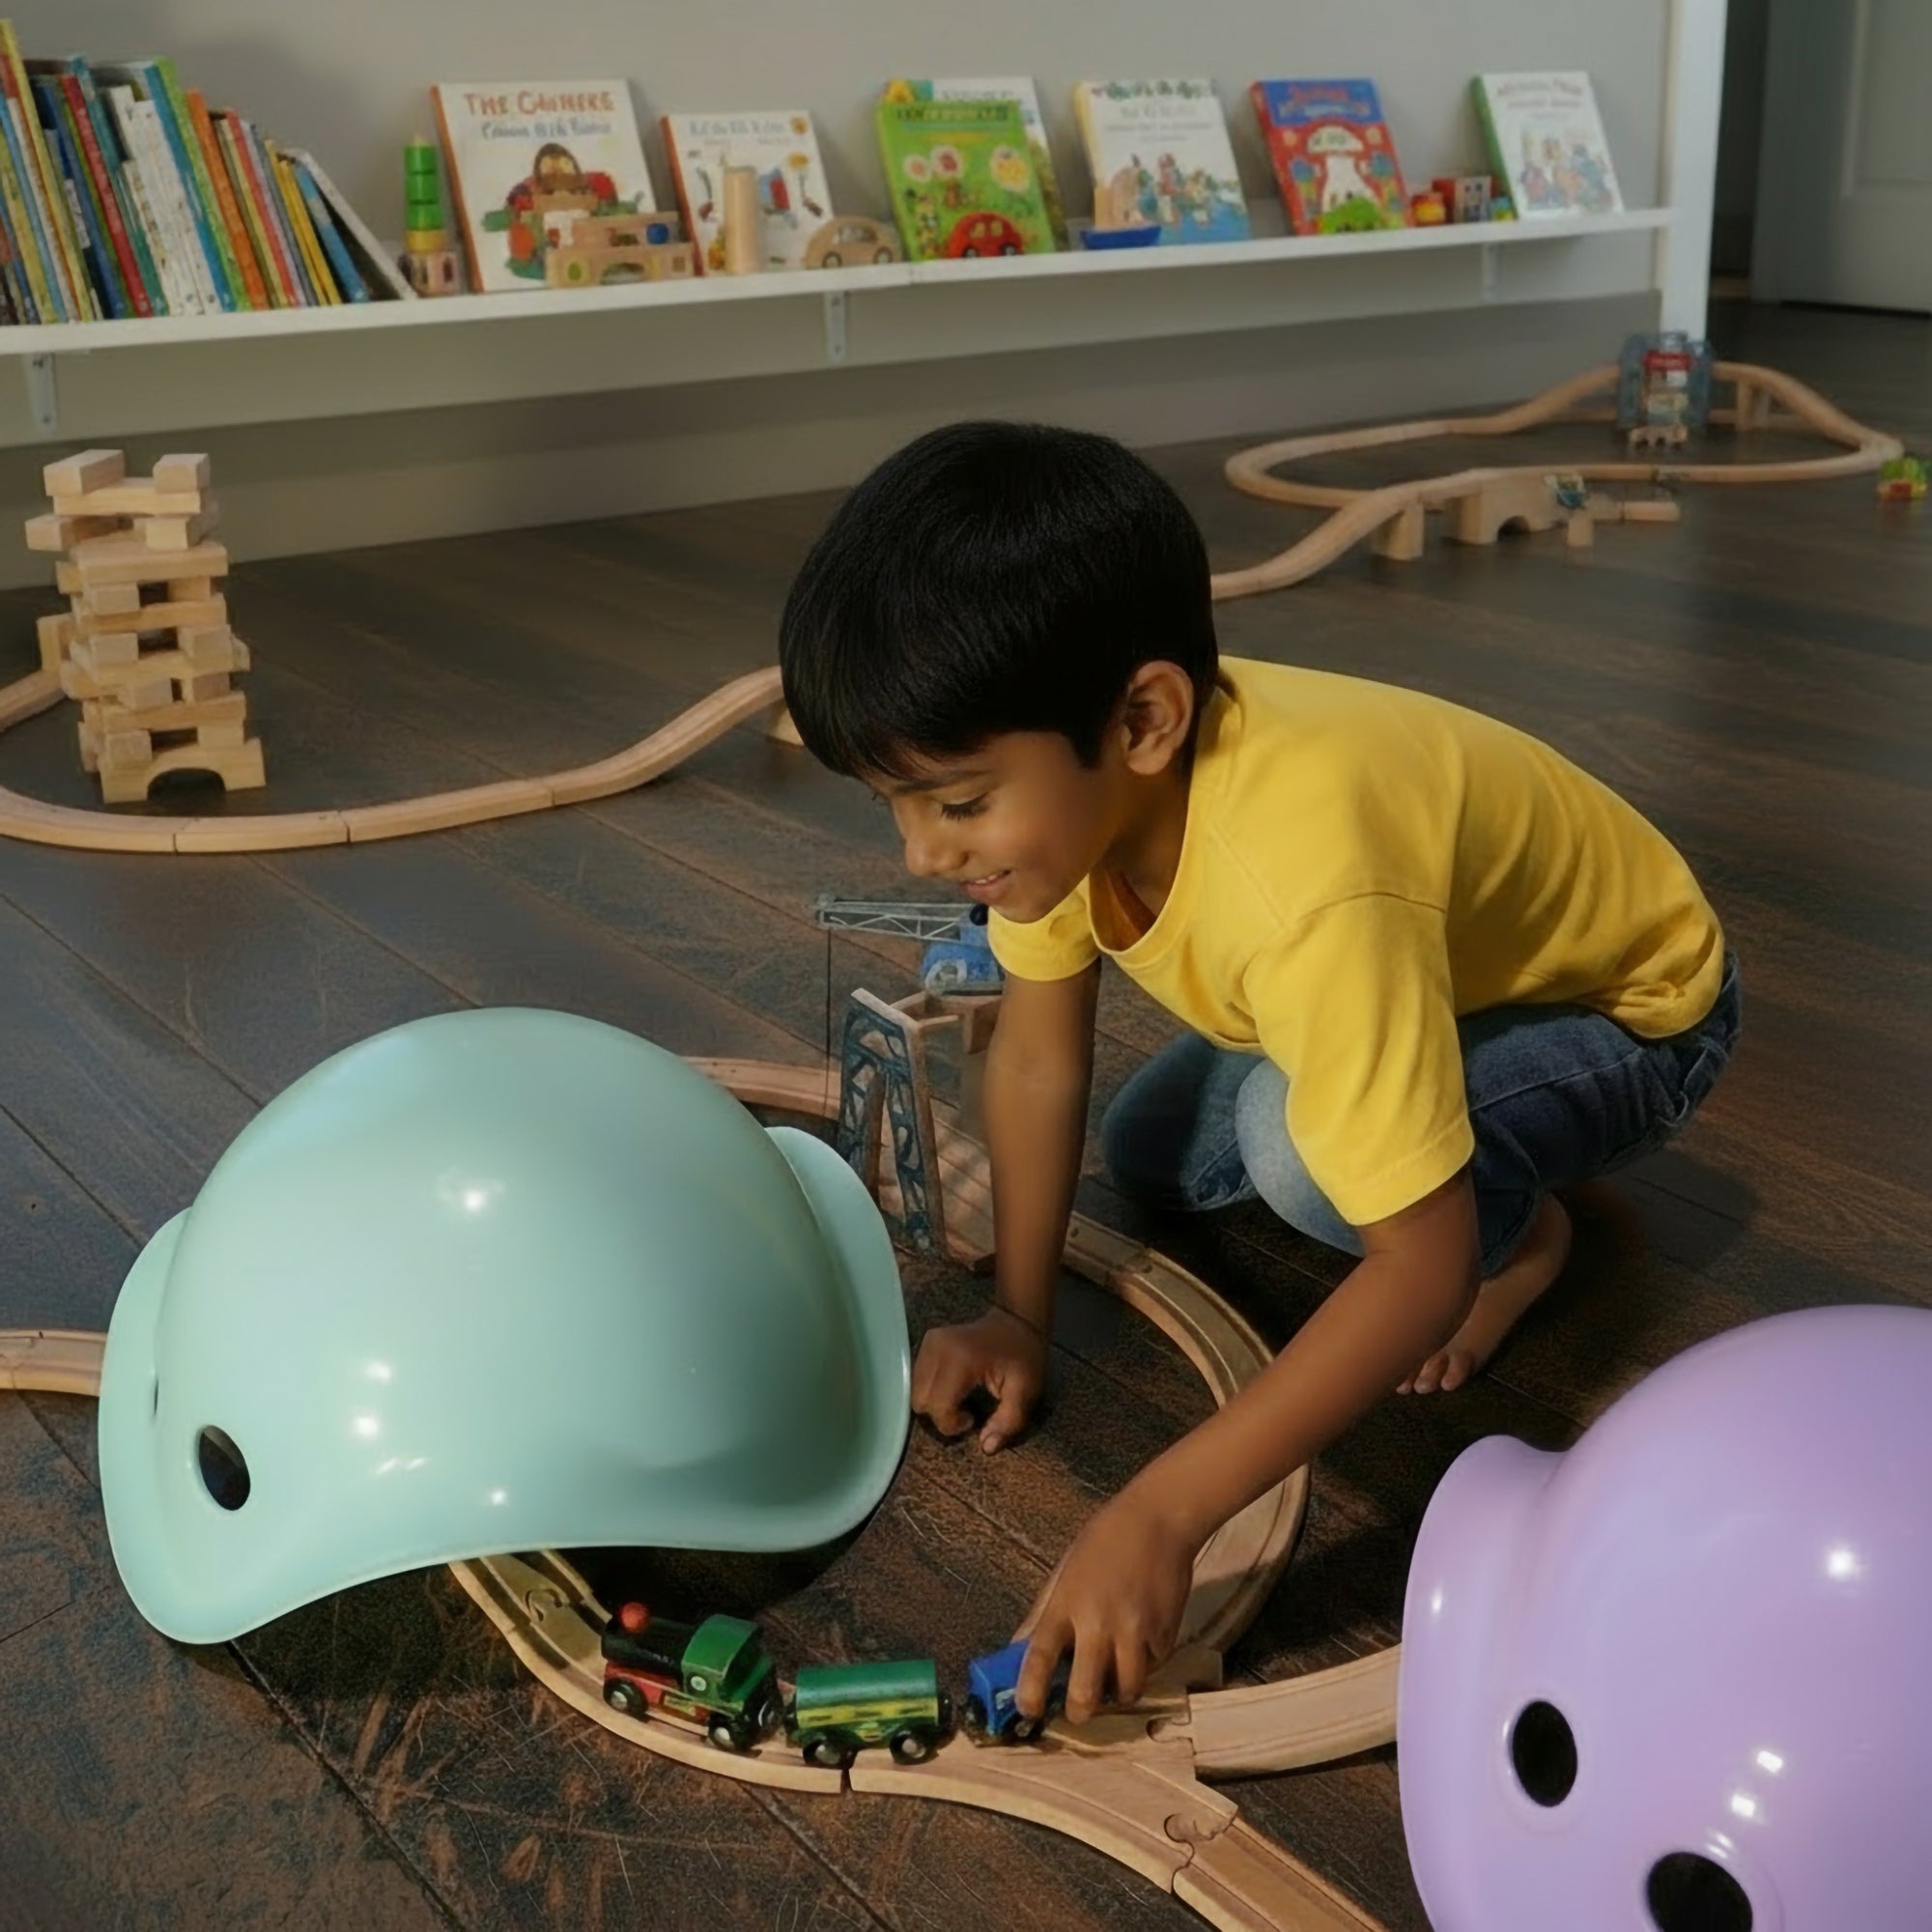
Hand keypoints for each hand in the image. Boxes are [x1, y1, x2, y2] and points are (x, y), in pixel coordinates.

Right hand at [910, 1307, 1046, 1452]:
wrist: (1017, 1320)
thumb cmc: (1024, 1356)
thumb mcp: (1026, 1392)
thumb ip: (1008, 1422)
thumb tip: (986, 1447)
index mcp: (961, 1360)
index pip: (938, 1406)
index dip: (952, 1424)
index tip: (973, 1419)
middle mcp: (938, 1348)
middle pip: (920, 1401)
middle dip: (940, 1416)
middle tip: (965, 1411)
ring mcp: (929, 1342)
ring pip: (914, 1390)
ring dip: (934, 1403)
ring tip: (959, 1399)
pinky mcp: (927, 1341)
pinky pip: (917, 1378)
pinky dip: (930, 1390)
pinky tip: (951, 1388)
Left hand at [1016, 1488, 1196, 1724]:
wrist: (1160, 1520)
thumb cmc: (1105, 1540)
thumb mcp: (1065, 1570)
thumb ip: (1043, 1613)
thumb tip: (1019, 1649)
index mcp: (1066, 1603)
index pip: (1039, 1657)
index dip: (1029, 1692)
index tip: (1027, 1710)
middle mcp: (1099, 1623)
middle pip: (1086, 1693)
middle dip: (1079, 1711)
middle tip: (1078, 1708)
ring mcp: (1135, 1632)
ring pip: (1127, 1691)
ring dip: (1118, 1693)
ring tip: (1114, 1679)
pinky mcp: (1166, 1636)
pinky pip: (1152, 1669)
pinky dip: (1144, 1667)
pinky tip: (1140, 1645)